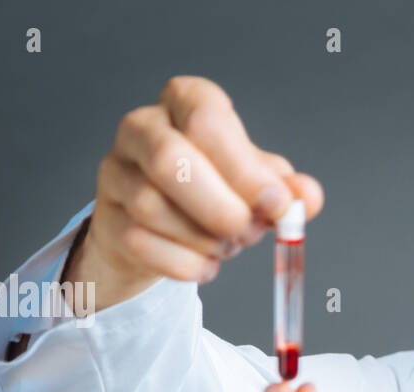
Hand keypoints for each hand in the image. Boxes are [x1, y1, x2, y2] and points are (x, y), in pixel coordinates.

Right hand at [68, 76, 324, 309]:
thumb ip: (283, 188)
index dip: (245, 169)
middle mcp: (142, 128)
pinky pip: (140, 243)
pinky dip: (183, 264)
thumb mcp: (252, 181)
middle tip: (248, 232)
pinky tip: (205, 265)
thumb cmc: (209, 191)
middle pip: (169, 160)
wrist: (158, 226)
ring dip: (203, 239)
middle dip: (218, 207)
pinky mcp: (107, 218)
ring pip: (152, 206)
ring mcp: (117, 172)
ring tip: (226, 246)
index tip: (276, 205)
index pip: (208, 120)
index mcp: (185, 102)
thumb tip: (306, 198)